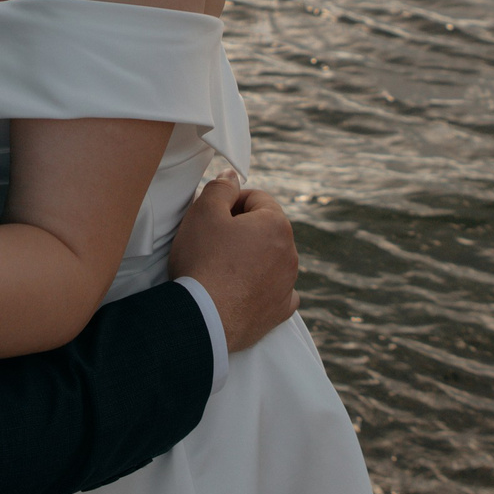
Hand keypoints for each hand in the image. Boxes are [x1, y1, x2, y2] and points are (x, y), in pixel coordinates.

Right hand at [167, 176, 296, 352]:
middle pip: (264, 228)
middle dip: (241, 230)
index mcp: (277, 224)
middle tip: (212, 241)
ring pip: (271, 259)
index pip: (256, 198)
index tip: (212, 216)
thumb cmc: (203, 261)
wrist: (203, 317)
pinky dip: (263, 287)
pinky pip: (278, 291)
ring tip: (221, 267)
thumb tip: (232, 176)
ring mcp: (287, 284)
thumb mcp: (203, 211)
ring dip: (251, 257)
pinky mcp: (279, 311)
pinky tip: (244, 289)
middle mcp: (290, 253)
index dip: (230, 202)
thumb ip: (221, 187)